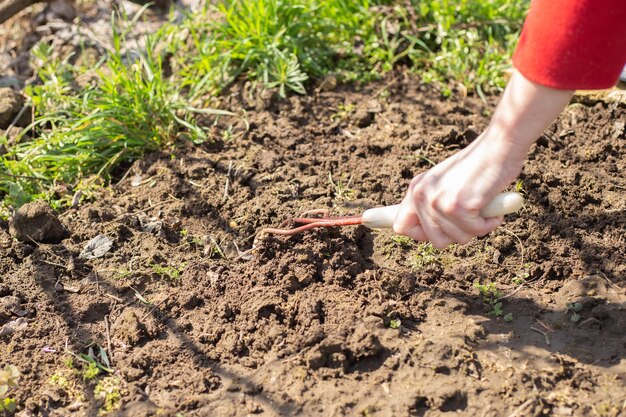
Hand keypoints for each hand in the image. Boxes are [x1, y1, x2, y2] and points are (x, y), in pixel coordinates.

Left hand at [393, 132, 522, 247]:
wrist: (499, 146)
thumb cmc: (478, 165)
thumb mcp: (445, 182)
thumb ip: (432, 204)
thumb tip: (427, 234)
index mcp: (415, 189)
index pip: (400, 227)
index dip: (422, 235)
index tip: (441, 232)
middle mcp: (422, 195)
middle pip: (435, 241)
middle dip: (458, 234)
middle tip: (471, 215)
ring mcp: (438, 202)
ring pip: (458, 239)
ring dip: (476, 227)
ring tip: (482, 204)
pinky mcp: (458, 206)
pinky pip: (476, 231)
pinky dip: (489, 222)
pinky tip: (491, 203)